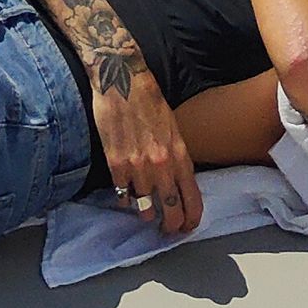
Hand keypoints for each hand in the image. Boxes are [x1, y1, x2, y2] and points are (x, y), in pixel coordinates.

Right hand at [90, 66, 202, 234]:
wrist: (121, 78)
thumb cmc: (149, 100)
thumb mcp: (173, 128)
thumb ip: (176, 157)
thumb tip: (177, 183)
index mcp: (180, 154)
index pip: (192, 200)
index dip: (191, 220)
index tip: (187, 227)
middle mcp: (161, 164)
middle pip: (171, 212)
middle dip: (170, 227)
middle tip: (166, 229)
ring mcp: (137, 166)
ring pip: (145, 208)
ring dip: (145, 212)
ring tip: (144, 210)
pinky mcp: (115, 163)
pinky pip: (122, 195)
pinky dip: (125, 198)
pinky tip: (126, 194)